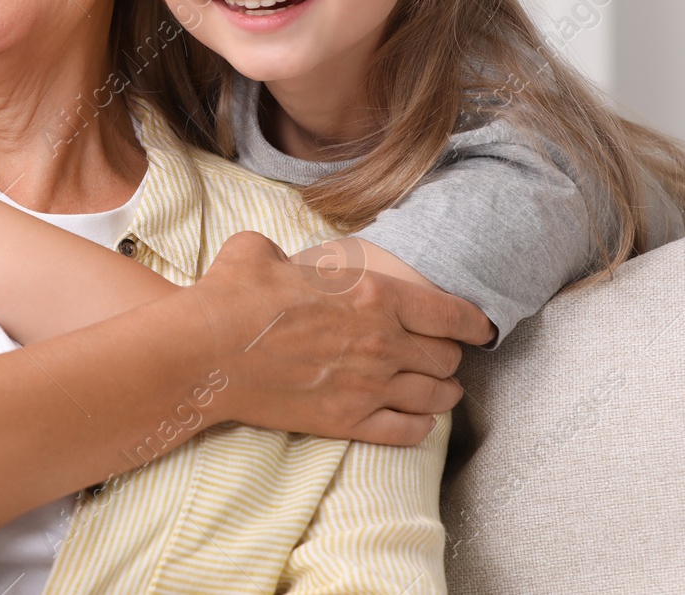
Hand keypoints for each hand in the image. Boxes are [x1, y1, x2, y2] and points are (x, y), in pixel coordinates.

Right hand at [188, 230, 494, 446]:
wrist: (206, 351)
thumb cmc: (232, 294)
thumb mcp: (261, 251)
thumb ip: (286, 253)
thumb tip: (277, 259)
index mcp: (374, 294)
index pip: (450, 313)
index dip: (472, 322)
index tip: (478, 328)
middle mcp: (383, 342)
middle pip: (446, 358)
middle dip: (450, 357)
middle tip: (442, 356)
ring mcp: (369, 386)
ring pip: (435, 398)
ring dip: (442, 393)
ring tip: (439, 391)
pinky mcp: (347, 422)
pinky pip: (407, 433)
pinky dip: (420, 427)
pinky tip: (417, 421)